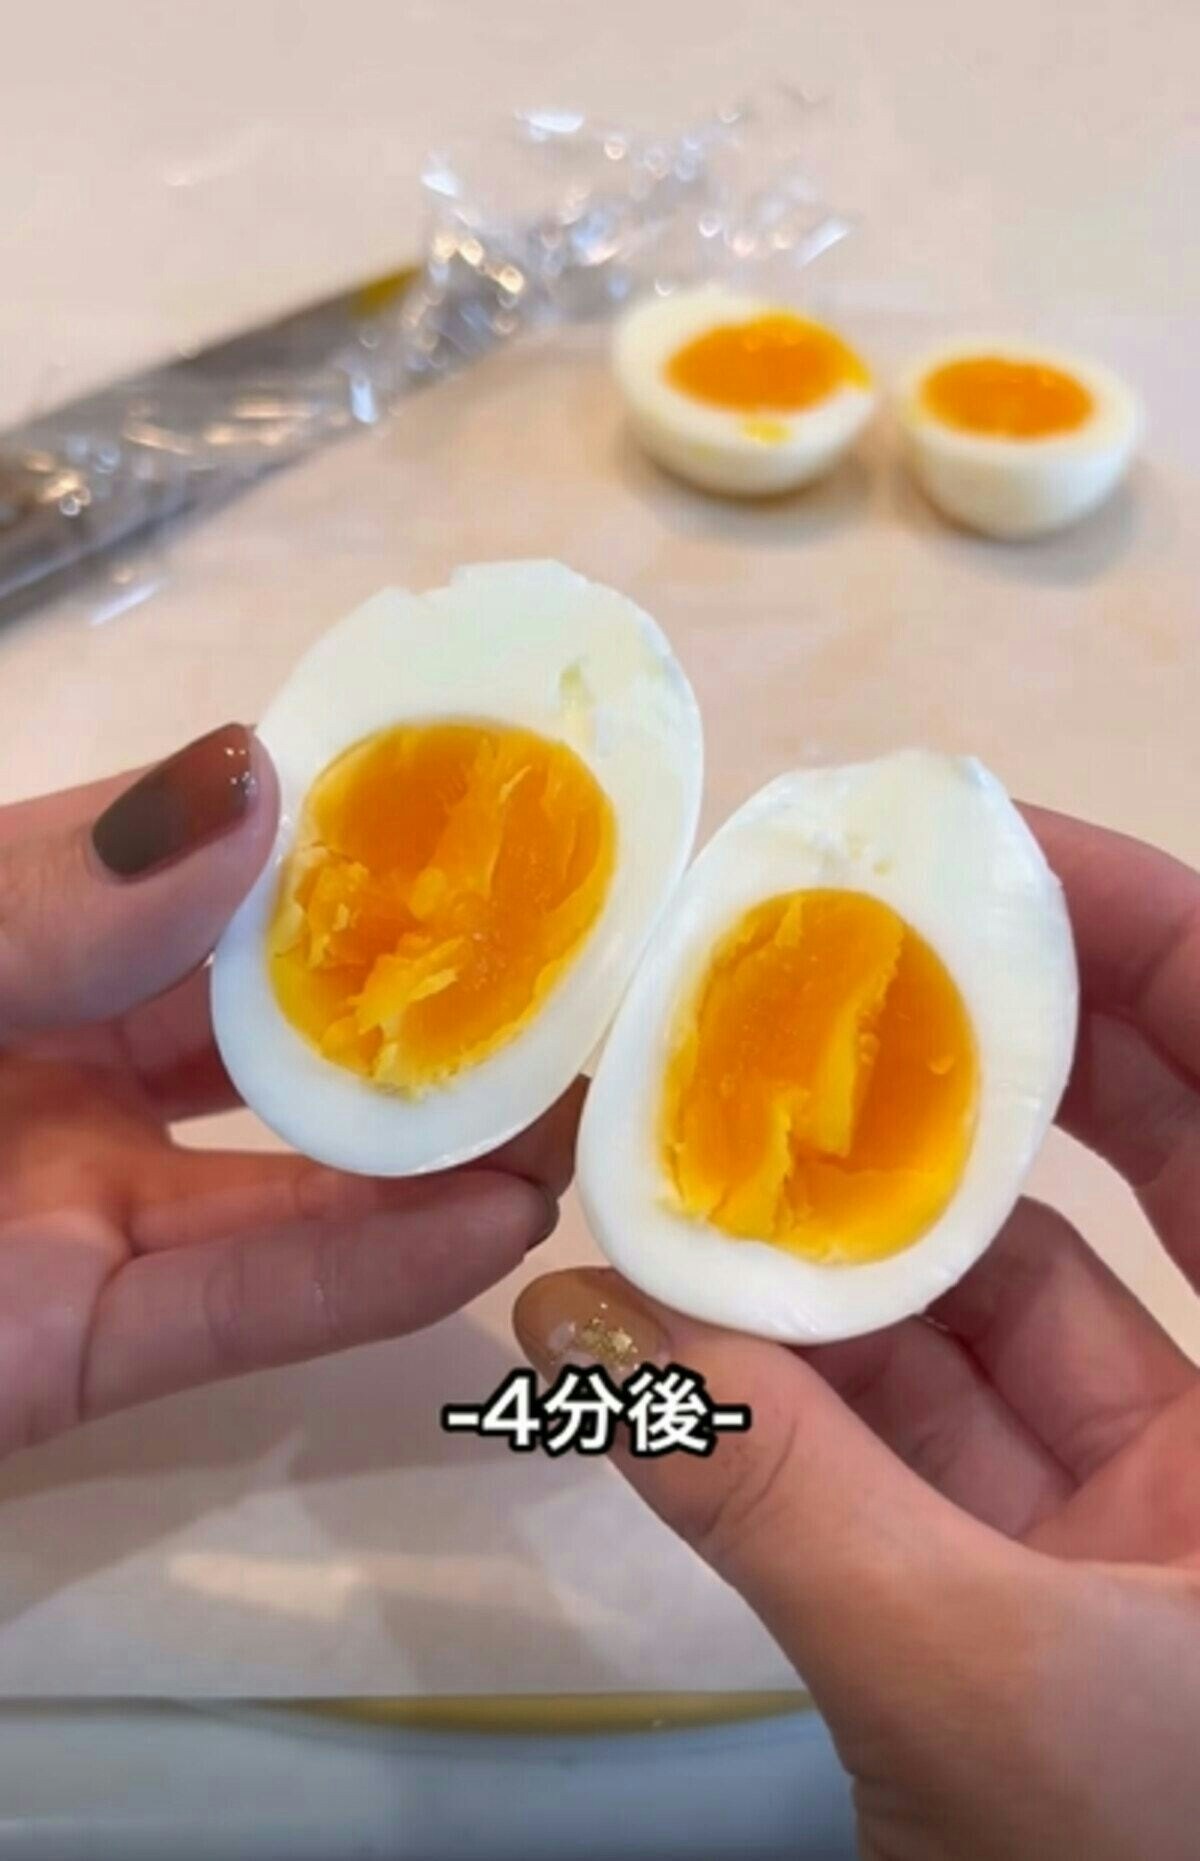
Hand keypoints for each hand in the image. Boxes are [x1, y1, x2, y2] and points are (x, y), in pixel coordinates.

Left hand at [0, 725, 573, 1457]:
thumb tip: (260, 780)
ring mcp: (71, 1207)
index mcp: (8, 927)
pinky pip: (240, 1306)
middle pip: (276, 1024)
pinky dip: (366, 1277)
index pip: (211, 868)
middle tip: (594, 972)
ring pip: (289, 1175)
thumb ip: (43, 891)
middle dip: (432, 996)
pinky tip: (495, 1226)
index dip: (354, 841)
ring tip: (596, 1100)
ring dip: (441, 1145)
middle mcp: (55, 1054)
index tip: (504, 816)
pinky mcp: (74, 1352)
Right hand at [516, 806, 1199, 1859]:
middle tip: (813, 941)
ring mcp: (1160, 1495)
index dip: (1146, 941)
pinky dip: (821, 1374)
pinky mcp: (1063, 1570)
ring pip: (1005, 1298)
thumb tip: (574, 1322)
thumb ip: (776, 1496)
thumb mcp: (983, 1693)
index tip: (980, 847)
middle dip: (977, 1043)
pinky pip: (940, 1424)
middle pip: (1139, 1155)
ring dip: (848, 1228)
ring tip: (696, 1129)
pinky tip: (688, 1314)